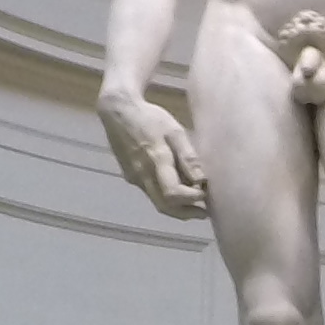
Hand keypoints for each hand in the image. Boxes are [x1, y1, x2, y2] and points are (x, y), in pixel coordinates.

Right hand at [100, 90, 207, 218]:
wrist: (118, 112)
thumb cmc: (150, 118)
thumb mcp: (174, 131)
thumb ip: (188, 156)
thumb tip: (202, 180)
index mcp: (156, 160)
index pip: (173, 193)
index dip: (191, 199)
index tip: (206, 195)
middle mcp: (143, 175)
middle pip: (164, 206)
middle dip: (186, 213)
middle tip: (204, 213)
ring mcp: (134, 178)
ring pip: (157, 201)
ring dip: (177, 208)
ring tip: (195, 205)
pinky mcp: (130, 177)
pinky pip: (150, 193)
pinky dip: (166, 198)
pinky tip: (177, 190)